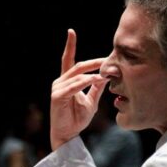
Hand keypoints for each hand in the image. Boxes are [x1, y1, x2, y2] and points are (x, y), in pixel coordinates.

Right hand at [50, 29, 108, 149]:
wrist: (68, 135)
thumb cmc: (77, 119)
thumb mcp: (91, 101)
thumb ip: (96, 88)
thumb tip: (106, 76)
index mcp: (66, 81)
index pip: (68, 60)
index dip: (69, 45)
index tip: (71, 31)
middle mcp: (60, 82)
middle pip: (78, 66)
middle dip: (94, 62)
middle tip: (108, 58)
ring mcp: (57, 88)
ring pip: (78, 75)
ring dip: (94, 73)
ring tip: (108, 73)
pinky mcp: (58, 96)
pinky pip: (75, 86)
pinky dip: (87, 81)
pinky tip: (98, 80)